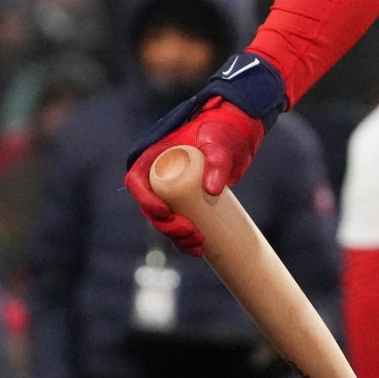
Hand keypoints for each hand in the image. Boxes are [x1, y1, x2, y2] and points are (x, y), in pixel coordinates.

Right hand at [122, 52, 287, 254]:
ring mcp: (173, 188)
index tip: (166, 213)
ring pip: (164, 220)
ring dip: (176, 237)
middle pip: (151, 207)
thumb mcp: (219, 142)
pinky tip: (197, 248)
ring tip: (198, 245)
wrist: (241, 130)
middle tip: (191, 233)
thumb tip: (212, 190)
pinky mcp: (188, 199)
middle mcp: (159, 174)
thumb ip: (217, 160)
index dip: (146, 201)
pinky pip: (178, 222)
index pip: (137, 182)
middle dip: (167, 226)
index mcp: (154, 155)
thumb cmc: (224, 129)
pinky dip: (184, 238)